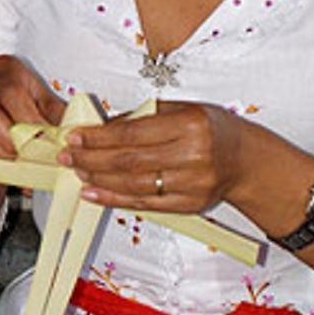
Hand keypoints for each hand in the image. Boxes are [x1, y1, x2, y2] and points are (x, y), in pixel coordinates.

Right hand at [0, 55, 64, 159]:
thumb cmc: (22, 107)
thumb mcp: (41, 102)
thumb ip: (54, 111)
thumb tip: (72, 126)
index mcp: (5, 69)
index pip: (13, 91)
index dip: (32, 118)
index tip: (51, 137)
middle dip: (18, 135)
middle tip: (40, 151)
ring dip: (6, 146)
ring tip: (28, 157)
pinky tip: (13, 160)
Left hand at [60, 101, 245, 214]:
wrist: (245, 160)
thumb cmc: (212, 129)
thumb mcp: (184, 110)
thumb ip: (145, 117)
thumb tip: (102, 127)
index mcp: (191, 125)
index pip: (133, 133)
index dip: (99, 137)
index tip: (75, 136)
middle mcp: (193, 156)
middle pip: (129, 161)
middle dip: (92, 158)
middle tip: (68, 155)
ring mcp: (191, 184)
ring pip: (133, 185)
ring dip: (99, 179)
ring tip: (77, 172)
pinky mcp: (188, 205)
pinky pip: (144, 203)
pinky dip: (115, 198)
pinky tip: (95, 192)